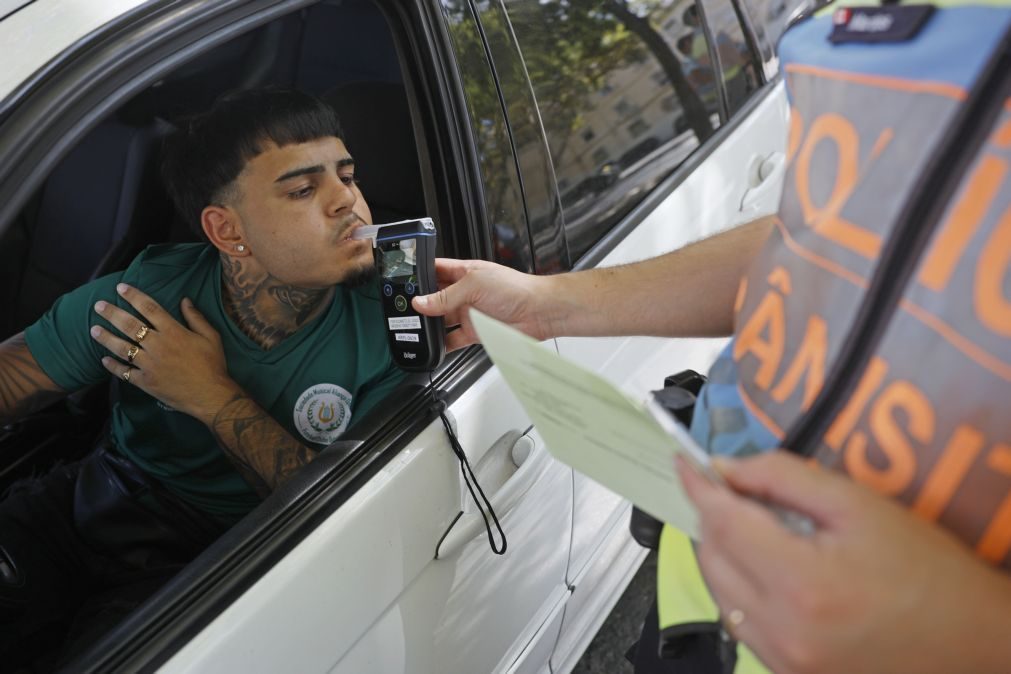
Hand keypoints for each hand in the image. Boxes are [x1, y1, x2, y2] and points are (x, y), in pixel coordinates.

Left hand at [90, 283, 239, 421]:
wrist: (211, 395)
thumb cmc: (213, 364)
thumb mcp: (211, 337)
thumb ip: (196, 318)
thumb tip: (185, 300)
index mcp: (173, 332)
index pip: (150, 308)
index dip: (134, 296)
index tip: (121, 288)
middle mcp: (157, 345)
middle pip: (130, 325)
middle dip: (112, 313)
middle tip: (98, 305)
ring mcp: (149, 364)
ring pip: (122, 348)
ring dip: (106, 338)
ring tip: (93, 329)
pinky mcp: (145, 382)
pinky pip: (124, 372)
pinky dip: (113, 366)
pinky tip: (104, 360)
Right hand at [412, 258, 555, 350]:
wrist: (539, 311)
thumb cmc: (516, 288)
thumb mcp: (474, 285)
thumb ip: (446, 296)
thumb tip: (422, 302)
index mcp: (464, 272)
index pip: (435, 270)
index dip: (419, 274)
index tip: (402, 282)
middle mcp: (465, 292)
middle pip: (435, 298)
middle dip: (421, 303)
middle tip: (405, 310)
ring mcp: (469, 313)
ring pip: (441, 320)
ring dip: (429, 325)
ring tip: (415, 328)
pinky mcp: (475, 332)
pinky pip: (453, 339)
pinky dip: (442, 345)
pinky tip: (433, 346)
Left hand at [677, 451, 1010, 673]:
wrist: (976, 644)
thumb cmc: (929, 571)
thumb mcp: (859, 504)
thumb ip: (783, 478)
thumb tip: (728, 468)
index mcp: (800, 583)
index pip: (722, 521)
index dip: (699, 485)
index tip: (686, 461)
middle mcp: (782, 630)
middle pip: (712, 557)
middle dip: (715, 517)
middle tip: (739, 493)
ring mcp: (783, 661)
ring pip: (721, 592)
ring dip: (726, 553)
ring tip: (762, 530)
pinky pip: (741, 623)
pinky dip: (743, 589)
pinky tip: (774, 570)